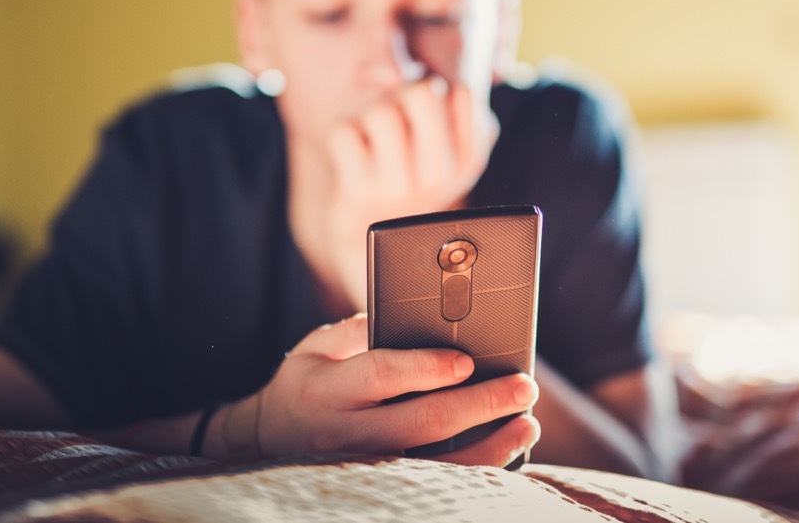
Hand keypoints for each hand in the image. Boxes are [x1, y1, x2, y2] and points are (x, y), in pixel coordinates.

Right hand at [234, 314, 538, 466]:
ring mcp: (368, 469)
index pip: (382, 376)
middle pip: (422, 423)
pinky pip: (440, 482)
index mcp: (328, 389)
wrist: (271, 444)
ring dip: (490, 444)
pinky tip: (508, 447)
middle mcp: (347, 435)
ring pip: (438, 464)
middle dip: (480, 404)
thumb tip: (410, 311)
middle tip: (522, 385)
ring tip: (527, 420)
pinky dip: (479, 466)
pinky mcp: (386, 488)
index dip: (427, 368)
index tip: (467, 360)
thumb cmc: (308, 384)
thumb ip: (358, 329)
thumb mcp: (316, 348)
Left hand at [289, 78, 498, 311]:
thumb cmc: (410, 180)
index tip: (424, 113)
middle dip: (401, 93)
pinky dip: (340, 132)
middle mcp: (439, 176)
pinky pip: (343, 132)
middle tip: (395, 115)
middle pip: (421, 93)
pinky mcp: (358, 192)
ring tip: (371, 136)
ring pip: (379, 112)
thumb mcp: (445, 149)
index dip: (436, 89)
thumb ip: (451, 107)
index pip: (462, 93)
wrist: (378, 241)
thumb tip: (419, 76)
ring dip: (368, 113)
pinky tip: (352, 152)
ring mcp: (398, 187)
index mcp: (468, 160)